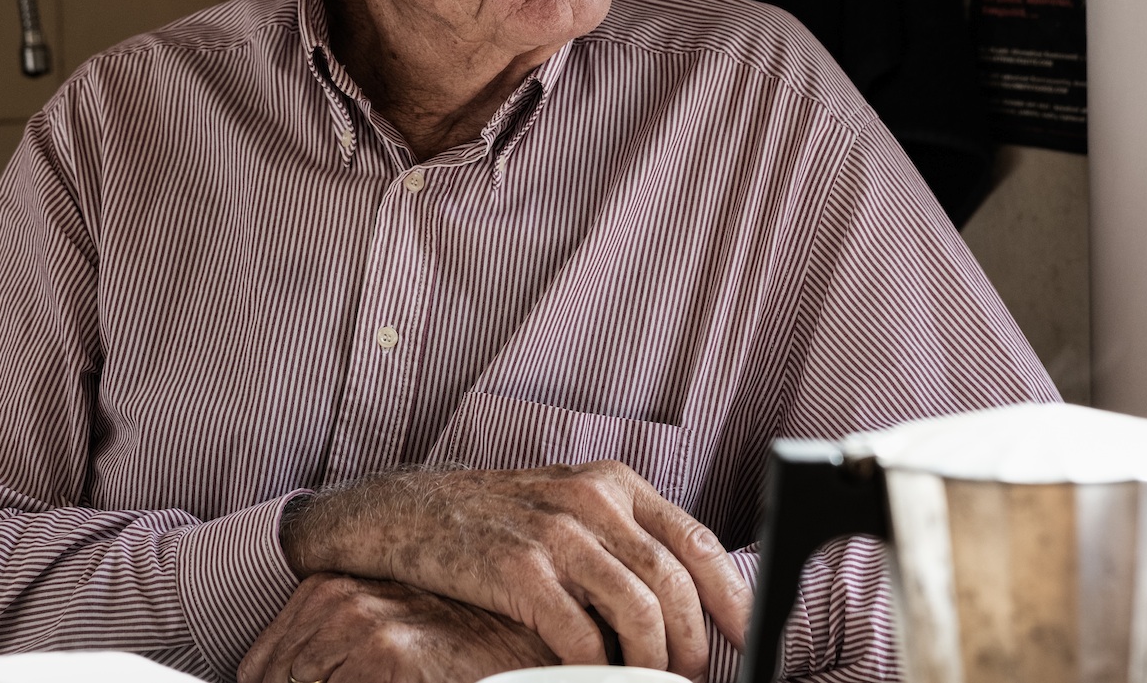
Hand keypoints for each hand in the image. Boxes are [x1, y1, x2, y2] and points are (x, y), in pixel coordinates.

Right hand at [280, 462, 752, 678]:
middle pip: (676, 583)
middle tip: (688, 681)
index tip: (746, 641)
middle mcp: (589, 500)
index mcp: (611, 484)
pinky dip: (598, 671)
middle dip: (694, 646)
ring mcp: (552, 534)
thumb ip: (622, 541)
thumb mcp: (564, 509)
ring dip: (654, 665)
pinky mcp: (516, 573)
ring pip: (641, 612)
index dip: (732, 598)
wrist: (400, 514)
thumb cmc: (492, 522)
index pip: (696, 541)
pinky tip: (592, 680)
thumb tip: (688, 604)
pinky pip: (582, 638)